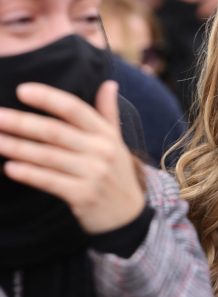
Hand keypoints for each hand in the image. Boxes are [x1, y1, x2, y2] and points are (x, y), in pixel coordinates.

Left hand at [0, 81, 144, 233]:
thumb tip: (109, 83)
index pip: (75, 109)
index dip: (49, 98)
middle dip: (22, 123)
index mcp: (106, 134)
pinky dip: (29, 174)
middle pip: (56, 132)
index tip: (22, 90)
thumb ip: (108, 112)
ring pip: (48, 156)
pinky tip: (10, 167)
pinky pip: (50, 181)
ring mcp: (93, 173)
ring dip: (18, 148)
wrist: (127, 214)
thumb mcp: (116, 141)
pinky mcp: (83, 195)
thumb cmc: (116, 172)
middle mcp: (101, 150)